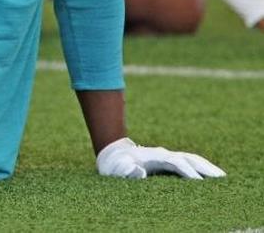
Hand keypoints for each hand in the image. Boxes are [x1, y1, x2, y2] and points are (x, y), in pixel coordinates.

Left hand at [96, 137, 225, 179]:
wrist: (113, 154)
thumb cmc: (116, 164)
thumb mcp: (117, 168)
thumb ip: (126, 170)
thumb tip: (140, 172)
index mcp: (154, 156)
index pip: (175, 162)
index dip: (187, 171)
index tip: (199, 182)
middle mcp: (164, 154)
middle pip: (188, 158)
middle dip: (205, 168)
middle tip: (222, 179)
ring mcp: (168, 156)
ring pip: (192, 159)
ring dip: (207, 167)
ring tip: (223, 178)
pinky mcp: (170, 162)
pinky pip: (189, 163)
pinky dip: (202, 168)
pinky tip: (211, 176)